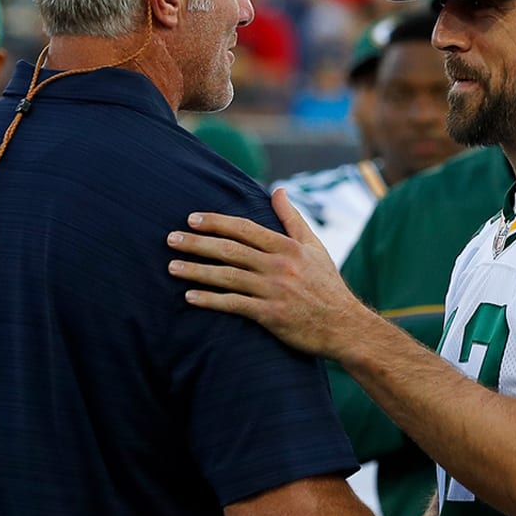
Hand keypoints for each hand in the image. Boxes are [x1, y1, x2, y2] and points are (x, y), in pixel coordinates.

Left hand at [167, 189, 374, 358]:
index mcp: (287, 247)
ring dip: (197, 271)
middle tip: (171, 239)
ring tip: (172, 266)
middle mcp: (279, 266)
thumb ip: (292, 218)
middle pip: (230, 250)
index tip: (192, 219)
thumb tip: (277, 190)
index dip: (216, 222)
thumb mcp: (315, 246)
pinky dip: (211, 300)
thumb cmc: (327, 285)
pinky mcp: (271, 315)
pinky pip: (235, 305)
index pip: (245, 228)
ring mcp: (274, 290)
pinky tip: (190, 297)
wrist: (344, 325)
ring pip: (228, 276)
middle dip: (198, 243)